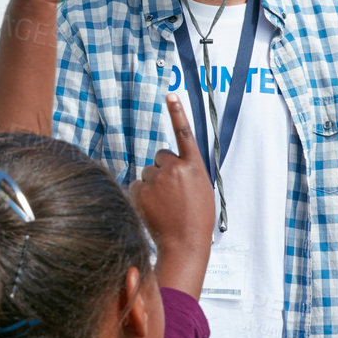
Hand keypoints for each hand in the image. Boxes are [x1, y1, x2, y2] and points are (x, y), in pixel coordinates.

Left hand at [131, 96, 214, 297]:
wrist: (185, 243)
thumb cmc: (196, 218)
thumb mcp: (201, 189)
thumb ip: (187, 172)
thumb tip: (167, 163)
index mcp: (194, 166)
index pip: (184, 133)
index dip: (177, 113)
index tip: (170, 94)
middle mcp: (175, 167)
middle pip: (160, 157)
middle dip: (162, 169)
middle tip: (172, 193)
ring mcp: (156, 178)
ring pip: (147, 173)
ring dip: (152, 184)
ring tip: (164, 205)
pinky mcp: (140, 190)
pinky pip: (136, 185)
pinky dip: (141, 195)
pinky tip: (152, 209)